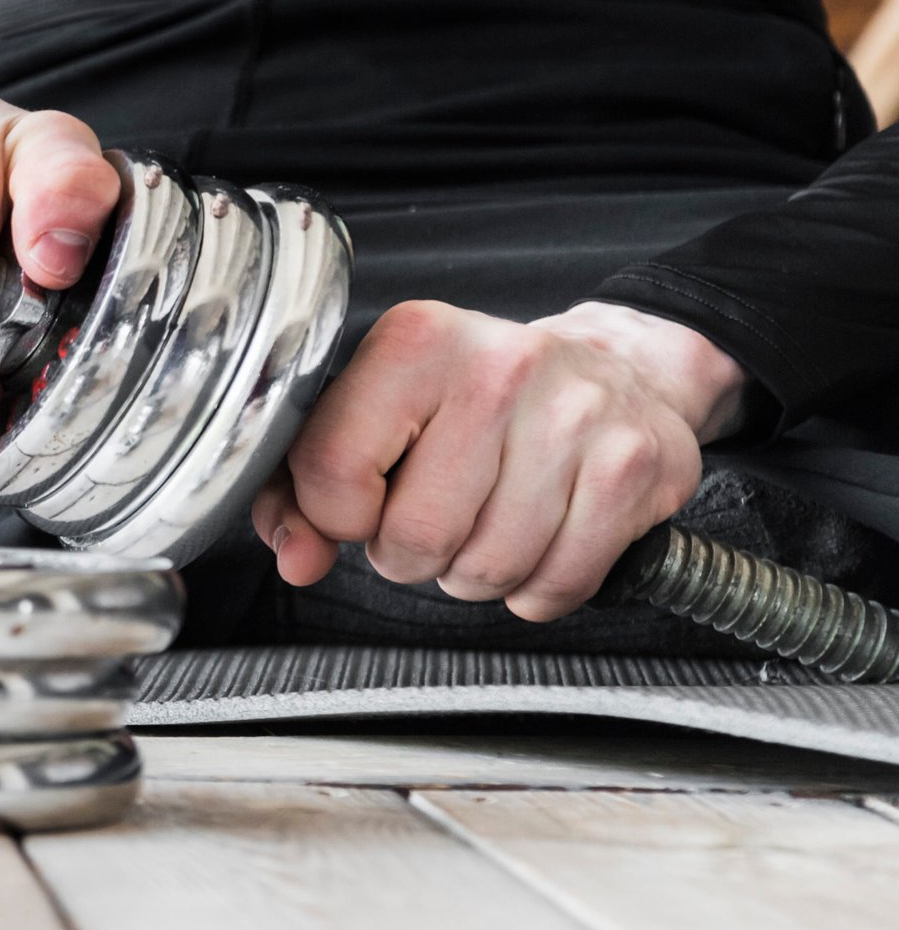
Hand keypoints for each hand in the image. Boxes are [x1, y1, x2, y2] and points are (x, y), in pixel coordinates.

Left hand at [251, 300, 749, 619]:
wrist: (618, 368)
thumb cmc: (478, 400)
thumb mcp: (375, 413)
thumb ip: (303, 488)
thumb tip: (297, 557)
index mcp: (417, 342)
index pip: (332, 472)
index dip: (336, 514)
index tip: (363, 500)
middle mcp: (500, 368)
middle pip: (415, 537)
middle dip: (410, 552)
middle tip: (433, 514)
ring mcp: (576, 418)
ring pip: (485, 570)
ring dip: (473, 570)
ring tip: (486, 519)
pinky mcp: (632, 471)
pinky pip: (554, 587)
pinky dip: (535, 587)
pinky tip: (538, 538)